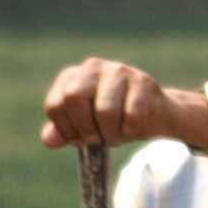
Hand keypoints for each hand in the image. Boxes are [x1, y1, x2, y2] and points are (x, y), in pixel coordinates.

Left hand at [42, 58, 199, 150]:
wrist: (158, 114)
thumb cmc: (117, 120)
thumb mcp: (86, 126)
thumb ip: (65, 131)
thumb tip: (48, 140)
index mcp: (73, 76)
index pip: (56, 105)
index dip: (66, 129)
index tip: (80, 140)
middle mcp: (93, 67)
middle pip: (74, 98)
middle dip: (86, 128)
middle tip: (98, 140)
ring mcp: (120, 71)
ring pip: (105, 111)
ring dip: (112, 134)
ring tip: (118, 136)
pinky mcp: (145, 82)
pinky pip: (133, 116)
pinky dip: (132, 131)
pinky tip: (135, 129)